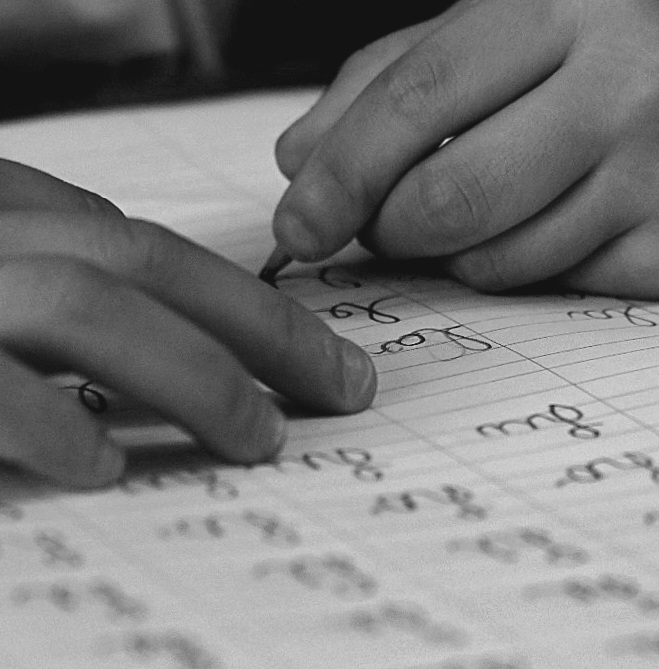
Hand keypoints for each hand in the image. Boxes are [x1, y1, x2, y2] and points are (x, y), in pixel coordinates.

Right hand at [0, 159, 375, 486]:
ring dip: (196, 376)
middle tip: (343, 383)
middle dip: (262, 323)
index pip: (130, 239)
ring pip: (89, 307)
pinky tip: (108, 469)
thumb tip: (147, 292)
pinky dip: (60, 430)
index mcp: (2, 218)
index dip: (235, 292)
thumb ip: (55, 270)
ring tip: (261, 438)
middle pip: (142, 259)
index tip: (301, 341)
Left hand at [272, 0, 658, 297]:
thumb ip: (391, 83)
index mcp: (567, 5)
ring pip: (498, 260)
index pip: (418, 100)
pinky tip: (563, 221)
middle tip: (381, 226)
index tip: (296, 223)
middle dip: (390, 228)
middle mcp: (630, 85)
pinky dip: (530, 267)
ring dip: (461, 250)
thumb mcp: (505, 29)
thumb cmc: (618, 48)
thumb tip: (300, 159)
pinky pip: (557, 287)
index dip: (341, 173)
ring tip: (493, 204)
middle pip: (451, 198)